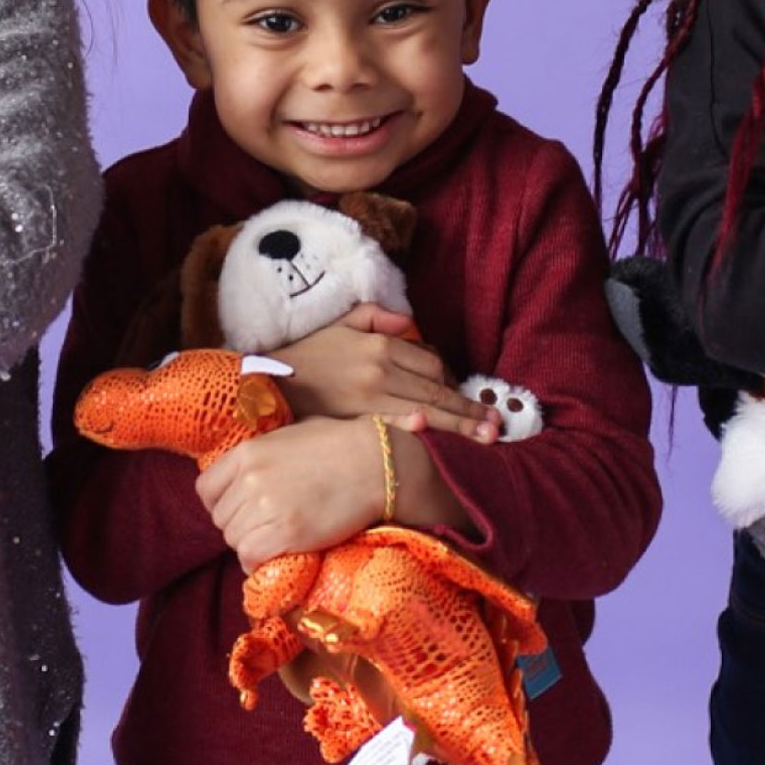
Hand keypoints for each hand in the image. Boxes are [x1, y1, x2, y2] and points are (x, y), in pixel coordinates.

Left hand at [197, 417, 393, 569]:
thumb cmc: (341, 444)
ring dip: (251, 545)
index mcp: (248, 451)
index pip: (205, 488)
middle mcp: (250, 478)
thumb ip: (264, 454)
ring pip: (235, 540)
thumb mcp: (291, 435)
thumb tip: (250, 471)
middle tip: (266, 527)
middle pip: (221, 518)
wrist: (376, 462)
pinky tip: (275, 557)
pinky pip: (250, 557)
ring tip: (276, 541)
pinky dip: (257, 563)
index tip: (238, 510)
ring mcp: (266, 505)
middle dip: (240, 526)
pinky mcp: (286, 532)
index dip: (219, 504)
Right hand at [269, 303, 497, 442]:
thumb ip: (376, 316)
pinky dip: (424, 435)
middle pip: (437, 389)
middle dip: (469, 410)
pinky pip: (400, 428)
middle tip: (496, 427)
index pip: (432, 365)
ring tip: (484, 439)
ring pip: (427, 410)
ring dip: (458, 426)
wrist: (267, 382)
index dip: (453, 383)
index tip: (466, 400)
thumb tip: (409, 323)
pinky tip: (443, 447)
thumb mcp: (341, 324)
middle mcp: (381, 369)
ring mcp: (371, 396)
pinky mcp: (358, 420)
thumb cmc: (306, 356)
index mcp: (381, 345)